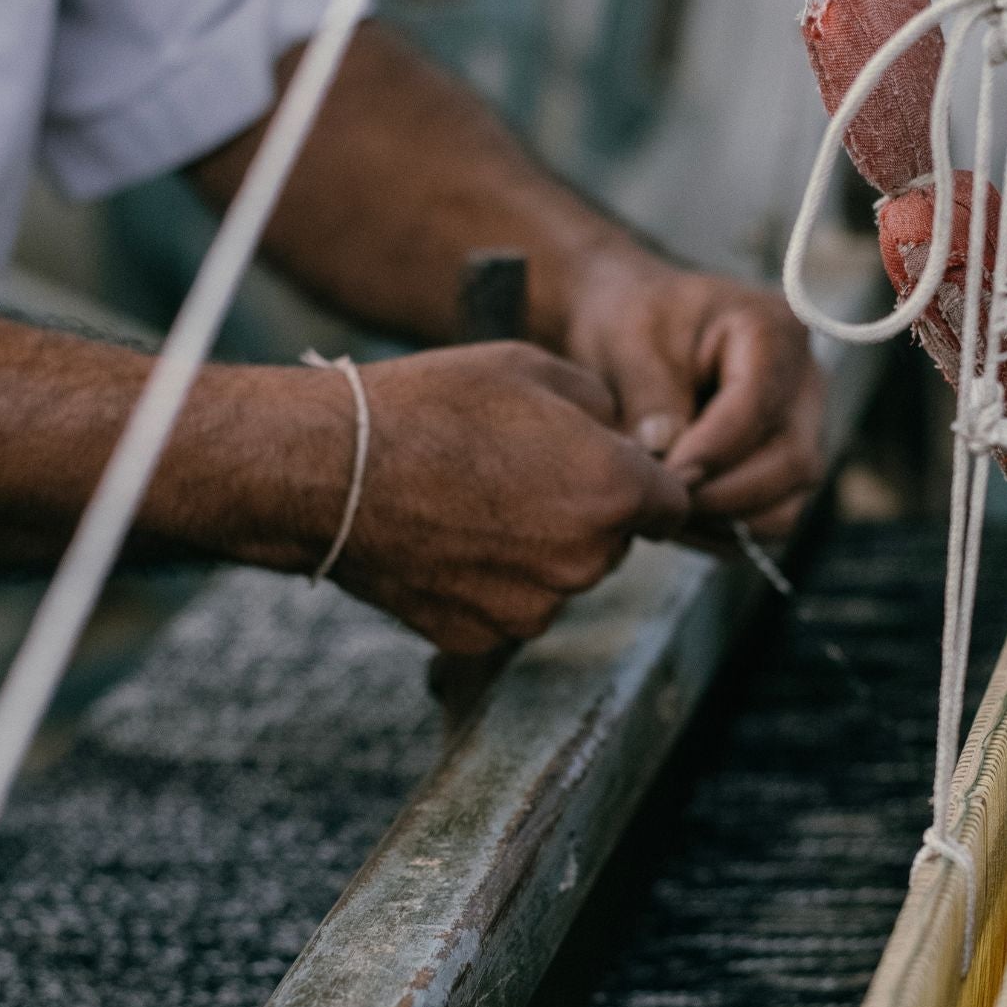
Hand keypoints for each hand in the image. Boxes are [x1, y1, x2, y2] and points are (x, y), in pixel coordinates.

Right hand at [314, 342, 692, 654]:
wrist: (332, 471)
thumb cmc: (430, 407)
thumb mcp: (532, 368)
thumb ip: (601, 405)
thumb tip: (622, 433)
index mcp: (614, 491)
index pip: (673, 506)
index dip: (646, 485)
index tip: (616, 473)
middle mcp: (586, 561)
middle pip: (613, 544)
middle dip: (585, 515)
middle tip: (521, 477)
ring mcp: (535, 607)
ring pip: (560, 580)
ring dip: (538, 552)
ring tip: (475, 505)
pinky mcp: (485, 638)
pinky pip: (508, 609)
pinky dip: (489, 584)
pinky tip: (448, 541)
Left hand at [560, 250, 824, 546]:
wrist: (631, 336)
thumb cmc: (631, 324)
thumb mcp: (627, 342)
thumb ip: (649, 395)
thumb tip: (667, 454)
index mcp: (774, 331)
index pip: (757, 407)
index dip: (708, 451)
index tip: (657, 474)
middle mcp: (806, 384)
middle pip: (791, 464)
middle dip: (719, 494)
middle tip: (657, 502)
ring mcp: (805, 433)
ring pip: (789, 506)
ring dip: (724, 521)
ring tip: (664, 511)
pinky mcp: (787, 474)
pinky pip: (772, 524)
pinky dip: (725, 532)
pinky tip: (679, 517)